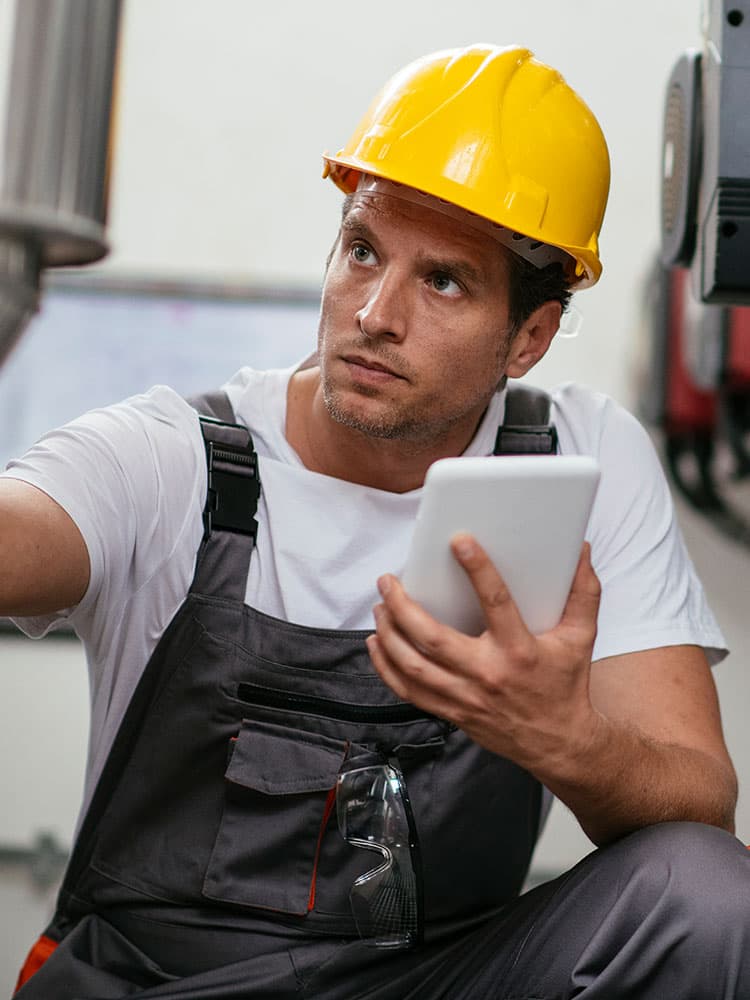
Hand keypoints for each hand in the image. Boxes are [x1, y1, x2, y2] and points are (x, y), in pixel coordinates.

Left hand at [367, 534, 601, 772]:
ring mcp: (465, 697)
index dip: (478, 569)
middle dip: (403, 606)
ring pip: (413, 665)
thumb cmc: (566, 685)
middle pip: (433, 638)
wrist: (559, 743)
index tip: (459, 541)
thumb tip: (580, 552)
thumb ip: (583, 592)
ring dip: (389, 634)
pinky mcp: (452, 712)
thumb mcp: (581, 637)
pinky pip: (408, 691)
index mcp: (520, 650)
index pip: (496, 602)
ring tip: (380, 606)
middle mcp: (488, 674)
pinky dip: (386, 667)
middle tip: (389, 581)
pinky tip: (377, 643)